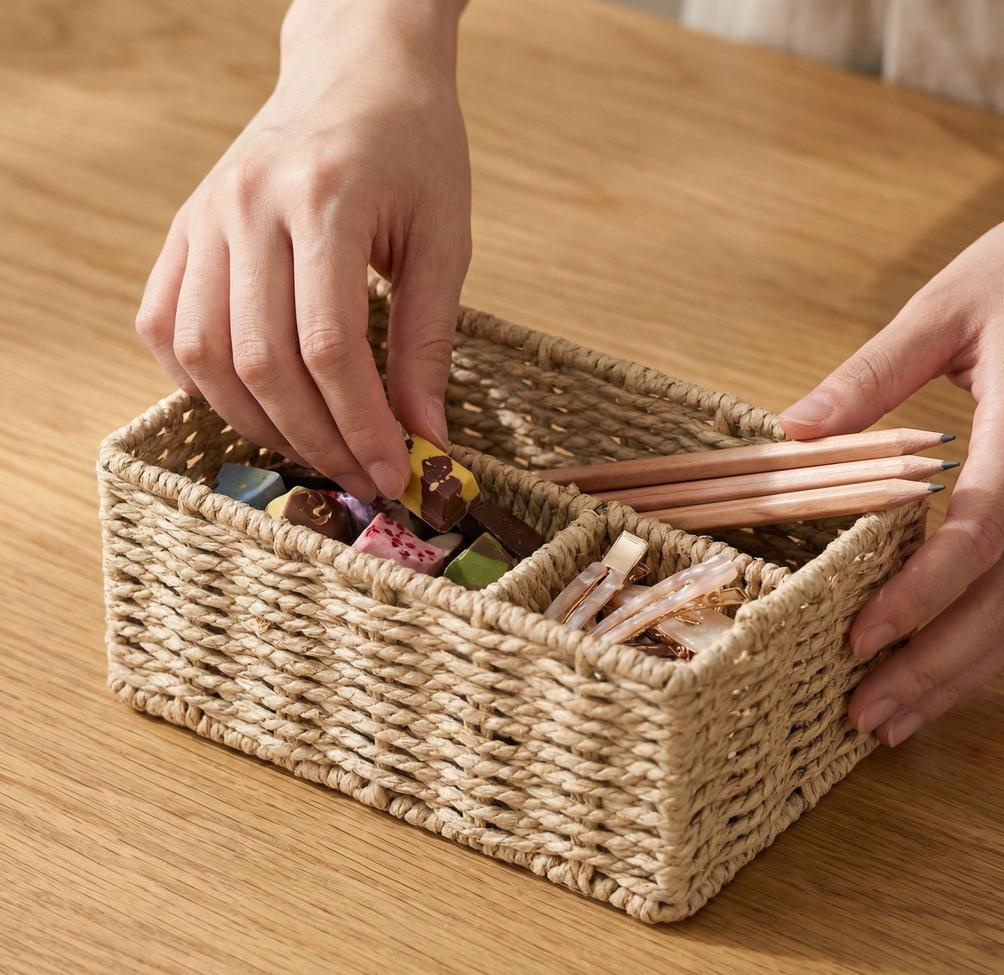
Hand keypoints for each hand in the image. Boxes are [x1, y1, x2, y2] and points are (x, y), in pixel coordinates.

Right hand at [135, 0, 471, 501]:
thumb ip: (429, 343)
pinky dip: (200, 381)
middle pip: (262, 362)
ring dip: (258, 424)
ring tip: (315, 453)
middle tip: (361, 479)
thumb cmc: (415, 151)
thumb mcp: (445, 240)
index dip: (361, 427)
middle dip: (317, 441)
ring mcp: (205, 216)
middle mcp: (247, 206)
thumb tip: (425, 439)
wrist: (358, 72)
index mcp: (323, 200)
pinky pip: (164, 324)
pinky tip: (250, 406)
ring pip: (204, 353)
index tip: (395, 476)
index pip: (330, 348)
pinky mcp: (184, 227)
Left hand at [780, 213, 1003, 745]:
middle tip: (865, 716)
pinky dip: (992, 641)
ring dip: (963, 672)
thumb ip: (875, 373)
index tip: (859, 639)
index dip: (921, 593)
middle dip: (936, 664)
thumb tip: (793, 431)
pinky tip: (945, 674)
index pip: (982, 527)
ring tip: (895, 721)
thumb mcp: (949, 306)